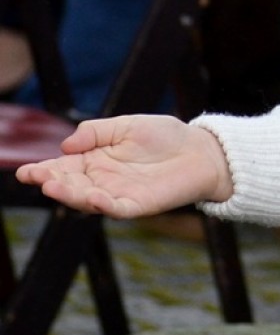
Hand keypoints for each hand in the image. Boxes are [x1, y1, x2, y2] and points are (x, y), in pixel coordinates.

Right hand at [14, 114, 232, 218]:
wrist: (199, 150)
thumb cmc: (164, 136)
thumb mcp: (127, 125)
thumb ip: (97, 131)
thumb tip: (66, 145)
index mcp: (95, 160)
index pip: (64, 167)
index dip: (44, 170)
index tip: (25, 172)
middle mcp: (102, 180)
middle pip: (71, 185)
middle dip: (52, 182)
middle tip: (38, 177)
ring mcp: (118, 195)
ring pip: (87, 199)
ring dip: (71, 195)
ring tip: (55, 186)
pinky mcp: (137, 205)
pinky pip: (116, 209)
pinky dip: (103, 205)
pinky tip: (92, 197)